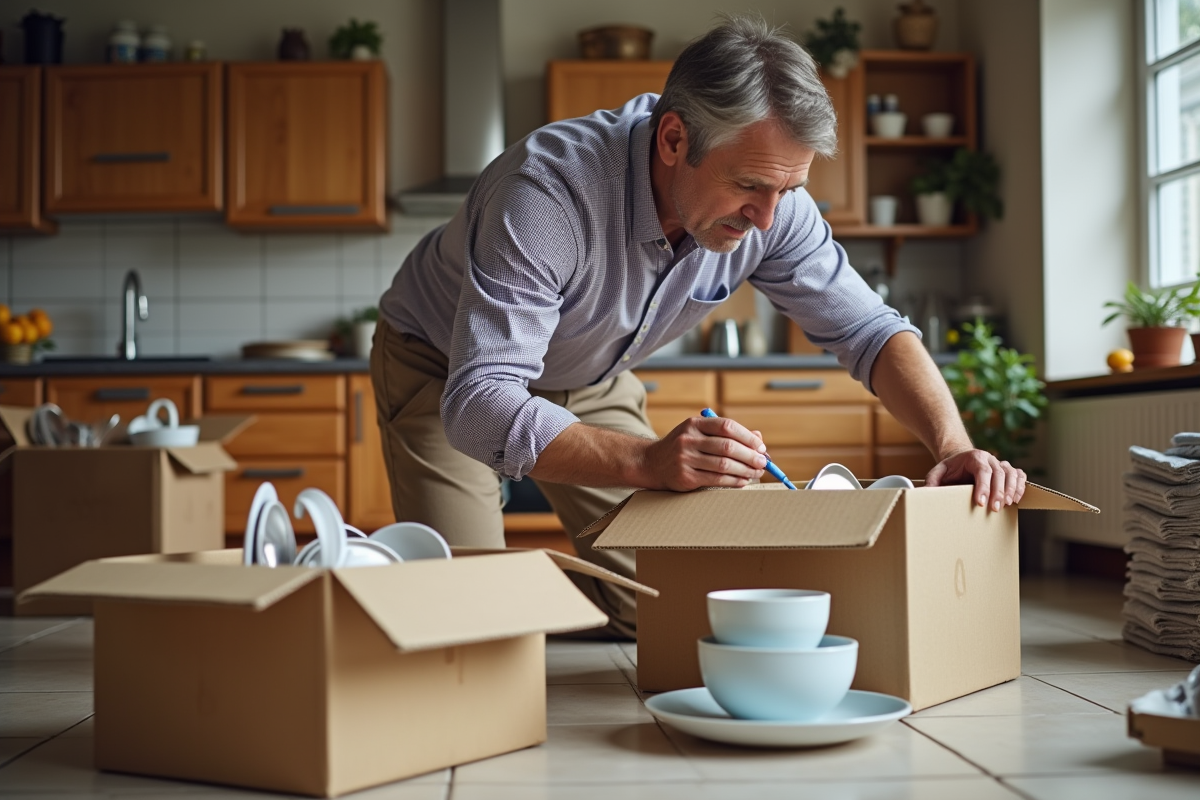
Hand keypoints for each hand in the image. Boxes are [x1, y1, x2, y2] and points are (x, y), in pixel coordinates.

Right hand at [641, 415, 766, 490]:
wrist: (652, 463)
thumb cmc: (683, 447)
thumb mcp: (700, 433)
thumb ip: (727, 434)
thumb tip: (758, 438)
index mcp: (694, 424)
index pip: (726, 426)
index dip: (747, 437)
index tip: (760, 446)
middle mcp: (688, 439)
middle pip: (727, 447)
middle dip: (750, 455)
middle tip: (762, 462)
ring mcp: (685, 458)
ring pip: (723, 465)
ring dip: (745, 470)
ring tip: (756, 473)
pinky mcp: (685, 476)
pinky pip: (716, 479)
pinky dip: (733, 481)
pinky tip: (743, 481)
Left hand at [925, 449, 1026, 511]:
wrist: (962, 461)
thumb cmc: (951, 469)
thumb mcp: (938, 471)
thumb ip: (932, 480)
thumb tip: (923, 492)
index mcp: (974, 457)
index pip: (982, 471)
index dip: (984, 486)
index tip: (980, 502)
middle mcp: (990, 458)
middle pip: (999, 473)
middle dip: (998, 492)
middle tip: (995, 508)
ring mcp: (1000, 463)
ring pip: (1011, 473)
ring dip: (1011, 489)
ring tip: (1007, 505)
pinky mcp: (1007, 470)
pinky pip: (1019, 475)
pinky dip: (1020, 485)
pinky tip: (1017, 498)